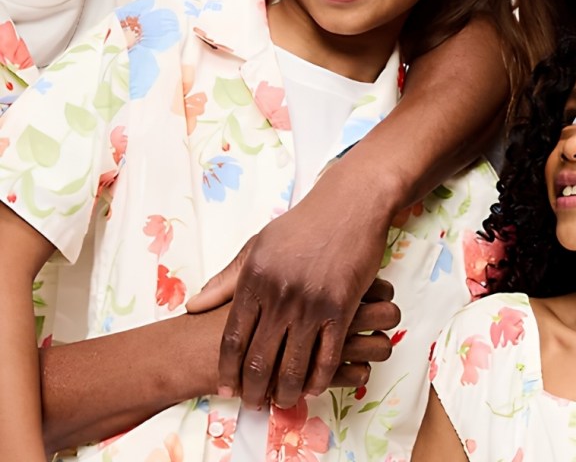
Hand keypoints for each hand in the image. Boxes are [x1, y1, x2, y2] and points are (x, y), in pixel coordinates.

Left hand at [186, 189, 393, 409]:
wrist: (349, 206)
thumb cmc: (302, 225)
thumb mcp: (257, 245)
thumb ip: (226, 279)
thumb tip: (192, 305)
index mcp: (253, 279)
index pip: (232, 338)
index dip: (227, 370)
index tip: (225, 388)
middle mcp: (279, 295)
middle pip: (259, 359)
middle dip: (253, 389)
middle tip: (253, 404)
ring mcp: (311, 304)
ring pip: (292, 365)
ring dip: (286, 392)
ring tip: (282, 402)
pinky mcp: (342, 308)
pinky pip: (328, 355)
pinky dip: (319, 378)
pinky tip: (313, 387)